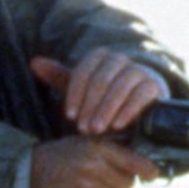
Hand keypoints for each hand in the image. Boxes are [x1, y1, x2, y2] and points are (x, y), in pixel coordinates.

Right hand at [28, 132, 156, 187]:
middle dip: (120, 185)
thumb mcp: (82, 142)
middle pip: (128, 184)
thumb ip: (109, 150)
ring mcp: (86, 187)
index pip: (134, 161)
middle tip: (105, 184)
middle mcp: (94, 166)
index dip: (148, 170)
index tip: (153, 175)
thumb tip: (140, 163)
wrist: (25, 174)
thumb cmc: (57, 157)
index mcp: (97, 147)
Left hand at [30, 52, 173, 139]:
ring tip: (98, 130)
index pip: (84, 71)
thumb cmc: (104, 97)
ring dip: (107, 110)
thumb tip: (34, 62)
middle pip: (102, 79)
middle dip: (90, 105)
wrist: (138, 105)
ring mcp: (139, 71)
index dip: (75, 94)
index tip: (68, 116)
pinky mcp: (154, 86)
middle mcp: (120, 60)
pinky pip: (142, 94)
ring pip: (121, 86)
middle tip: (83, 128)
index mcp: (100, 57)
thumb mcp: (82, 88)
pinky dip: (129, 110)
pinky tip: (119, 125)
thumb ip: (60, 76)